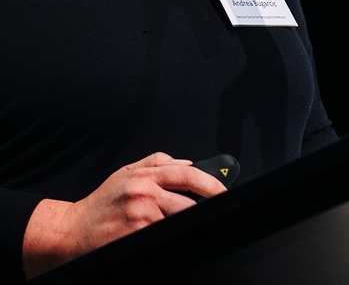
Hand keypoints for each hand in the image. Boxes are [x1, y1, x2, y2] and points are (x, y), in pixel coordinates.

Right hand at [22, 152, 227, 277]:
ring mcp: (140, 218)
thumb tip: (188, 162)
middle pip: (188, 201)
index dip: (211, 183)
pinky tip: (173, 237)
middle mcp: (144, 194)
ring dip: (189, 223)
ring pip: (179, 221)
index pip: (187, 174)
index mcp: (144, 176)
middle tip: (215, 212)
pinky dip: (173, 236)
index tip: (224, 191)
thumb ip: (158, 162)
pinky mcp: (136, 238)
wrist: (72, 231)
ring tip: (192, 225)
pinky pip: (164, 237)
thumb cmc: (102, 202)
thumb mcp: (127, 172)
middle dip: (205, 208)